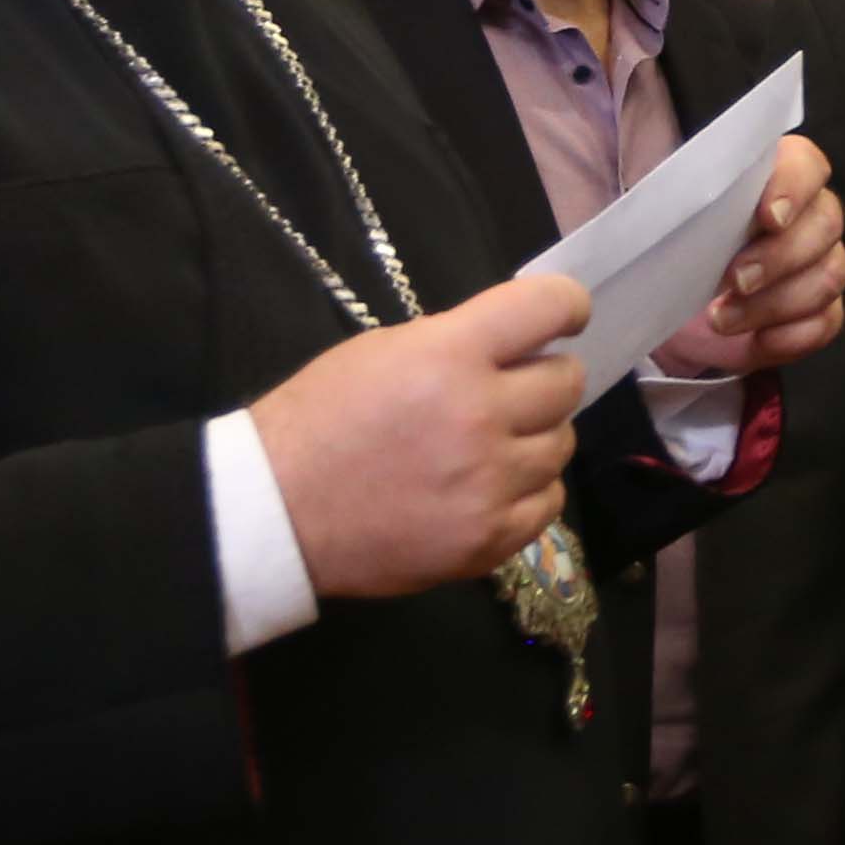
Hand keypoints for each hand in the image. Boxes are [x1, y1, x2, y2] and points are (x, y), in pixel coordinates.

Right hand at [251, 272, 589, 596]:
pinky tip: (493, 485)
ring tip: (492, 443)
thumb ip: (453, 343)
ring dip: (536, 437)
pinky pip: (549, 503)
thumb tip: (514, 346)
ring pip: (561, 445)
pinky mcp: (489, 539)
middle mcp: (480, 416)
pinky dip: (529, 490)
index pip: (546, 308)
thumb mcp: (381, 352)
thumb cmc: (320, 420)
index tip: (566, 316)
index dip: (566, 305)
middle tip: (518, 388)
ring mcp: (490, 484)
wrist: (277, 511)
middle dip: (548, 377)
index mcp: (449, 356)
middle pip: (567, 382)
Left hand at [654, 137, 844, 376]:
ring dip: (774, 303)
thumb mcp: (669, 211)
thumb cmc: (680, 244)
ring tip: (722, 318)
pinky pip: (825, 322)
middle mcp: (812, 216)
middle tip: (736, 279)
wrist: (676, 302)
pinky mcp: (821, 312)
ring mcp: (823, 264)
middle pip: (826, 224)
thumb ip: (680, 193)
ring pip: (828, 277)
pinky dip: (790, 335)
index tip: (769, 217)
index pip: (807, 165)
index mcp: (779, 176)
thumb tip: (674, 196)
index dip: (795, 187)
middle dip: (779, 256)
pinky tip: (756, 339)